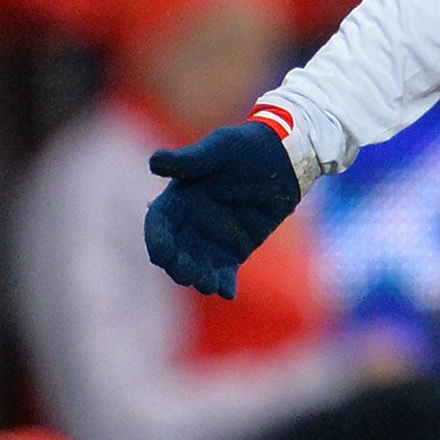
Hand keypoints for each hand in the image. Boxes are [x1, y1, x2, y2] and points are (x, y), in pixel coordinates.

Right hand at [144, 121, 300, 298]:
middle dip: (179, 266)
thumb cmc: (248, 146)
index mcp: (179, 199)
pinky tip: (228, 293)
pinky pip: (225, 272)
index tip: (161, 255)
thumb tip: (154, 162)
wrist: (286, 156)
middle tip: (187, 275)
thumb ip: (190, 161)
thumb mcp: (221, 148)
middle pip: (176, 252)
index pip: (160, 225)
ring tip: (208, 286)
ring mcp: (212, 239)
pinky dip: (225, 284)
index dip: (158, 240)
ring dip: (200, 278)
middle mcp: (191, 224)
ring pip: (199, 266)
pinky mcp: (236, 250)